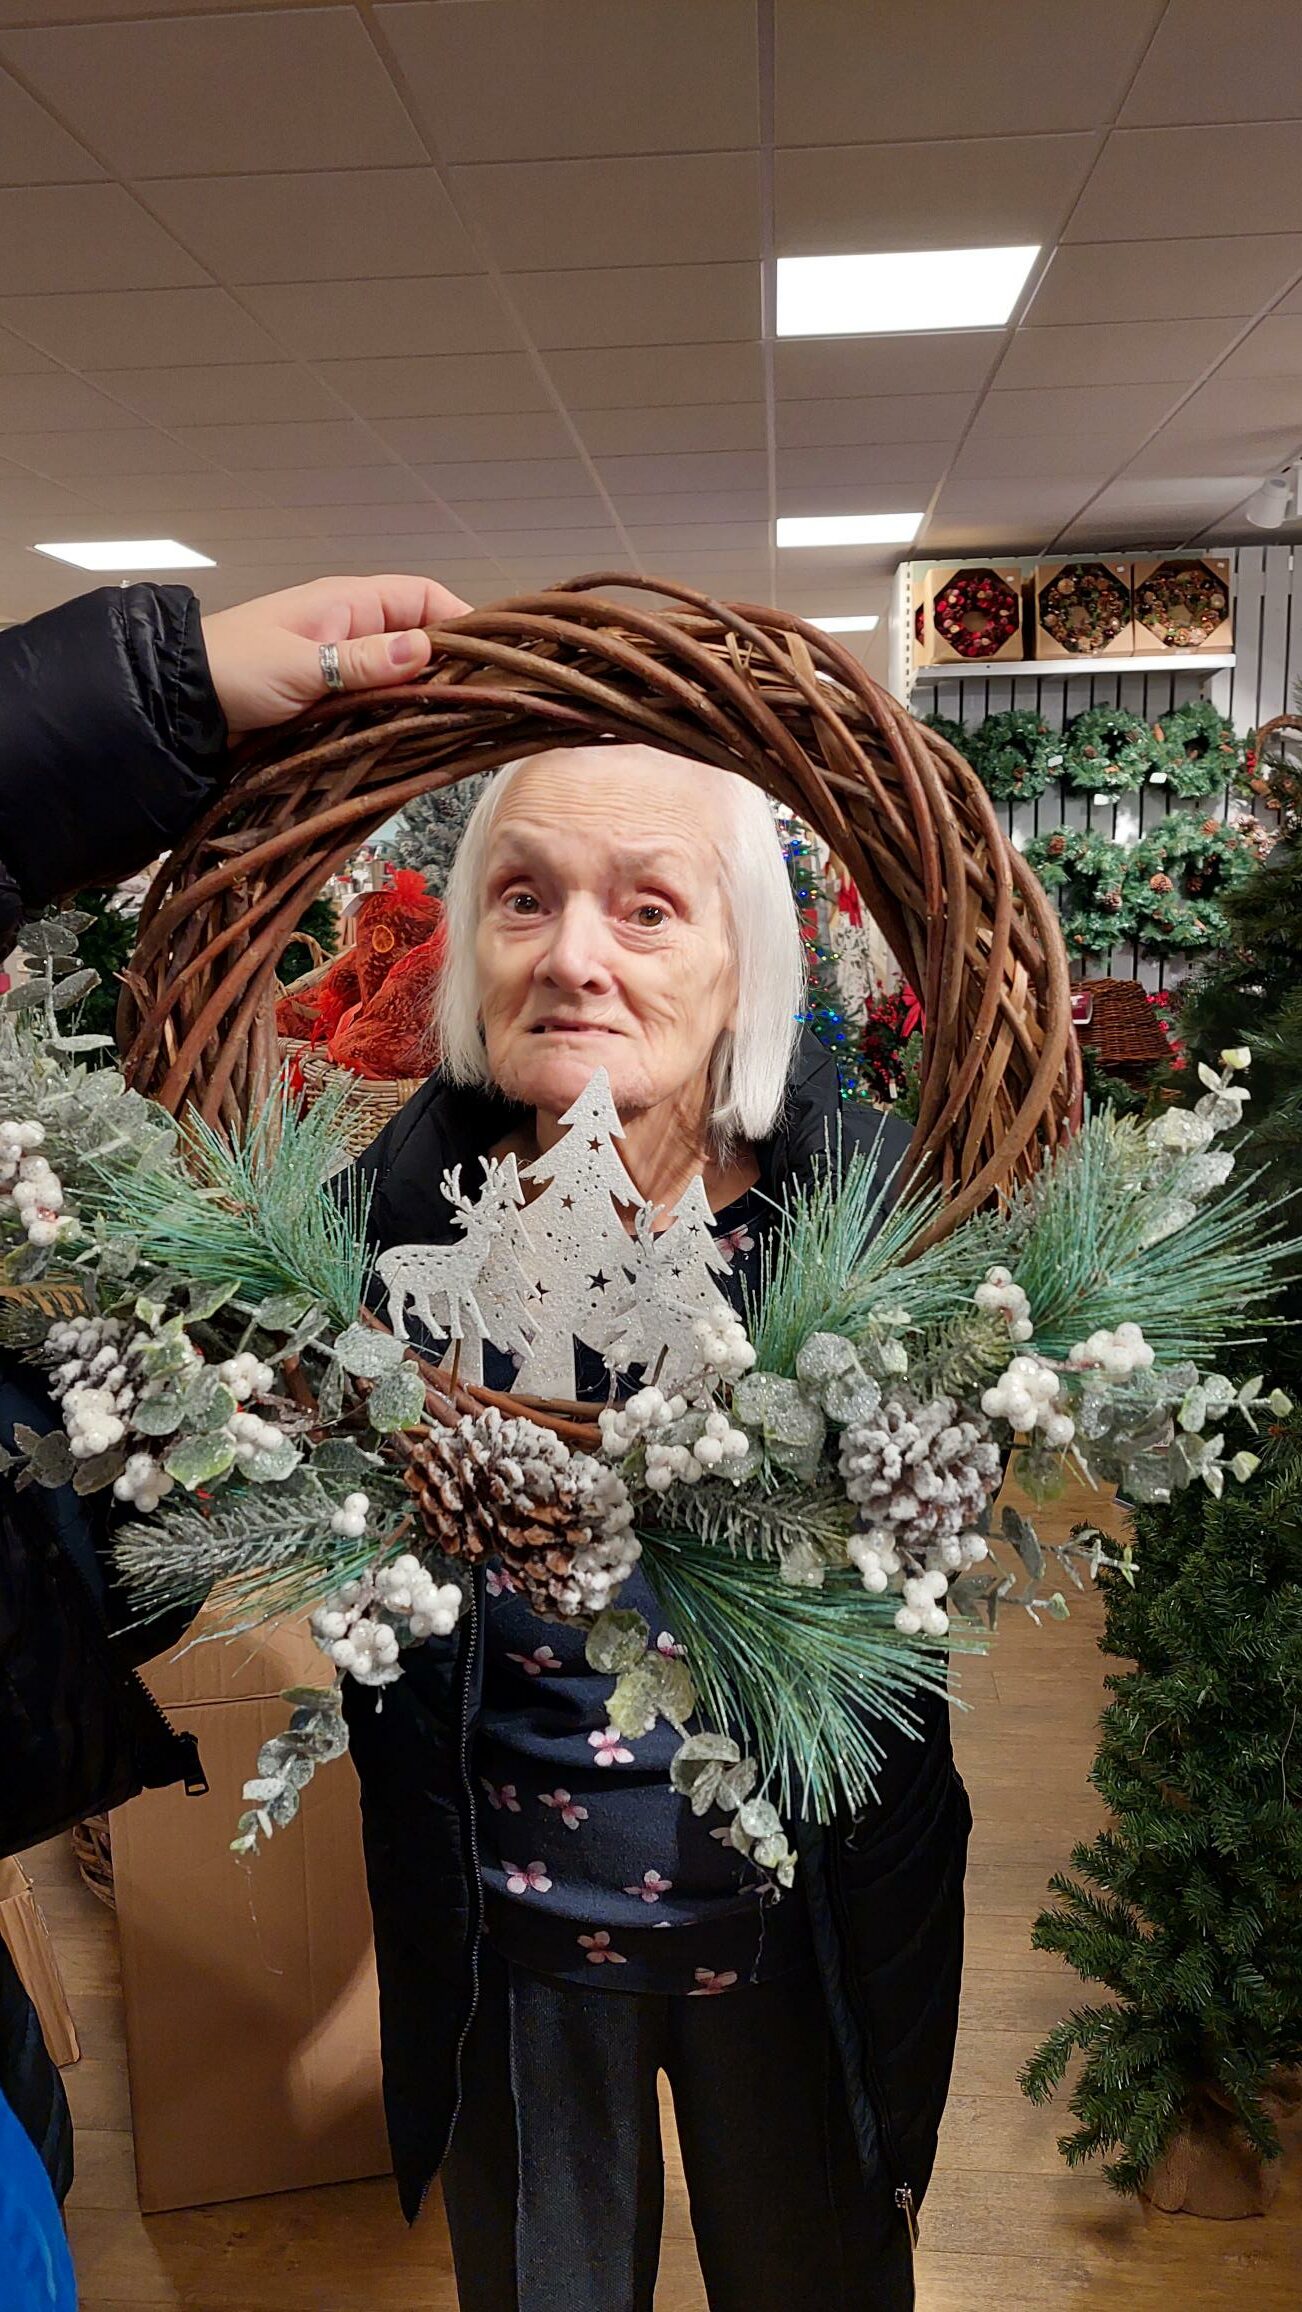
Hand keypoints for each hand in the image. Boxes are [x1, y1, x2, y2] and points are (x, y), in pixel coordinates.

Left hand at [201, 575, 472, 735]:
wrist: (182, 703)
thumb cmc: (236, 670)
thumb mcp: (302, 665)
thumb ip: (364, 661)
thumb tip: (429, 650)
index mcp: (349, 602)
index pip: (425, 597)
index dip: (463, 622)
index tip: (493, 659)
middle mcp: (354, 628)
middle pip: (422, 639)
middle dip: (451, 666)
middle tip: (483, 703)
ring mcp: (346, 665)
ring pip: (404, 676)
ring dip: (425, 696)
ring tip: (460, 724)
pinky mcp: (335, 700)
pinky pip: (381, 702)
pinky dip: (400, 716)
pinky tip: (418, 738)